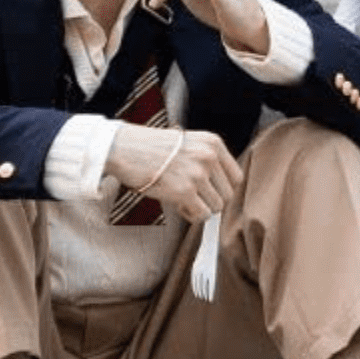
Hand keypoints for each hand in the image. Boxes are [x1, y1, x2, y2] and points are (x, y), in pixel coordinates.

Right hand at [107, 124, 242, 221]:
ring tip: (182, 199)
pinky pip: (202, 215)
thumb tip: (223, 190)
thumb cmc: (151, 148)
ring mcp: (198, 174)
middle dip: (210, 200)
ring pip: (216, 207)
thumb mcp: (188, 143)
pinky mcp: (185, 191)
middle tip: (191, 196)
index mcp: (213, 143)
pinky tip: (178, 204)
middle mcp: (209, 156)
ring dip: (200, 208)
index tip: (208, 191)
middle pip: (228, 195)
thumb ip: (208, 160)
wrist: (123, 148)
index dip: (222, 189)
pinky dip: (191, 215)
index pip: (236, 177)